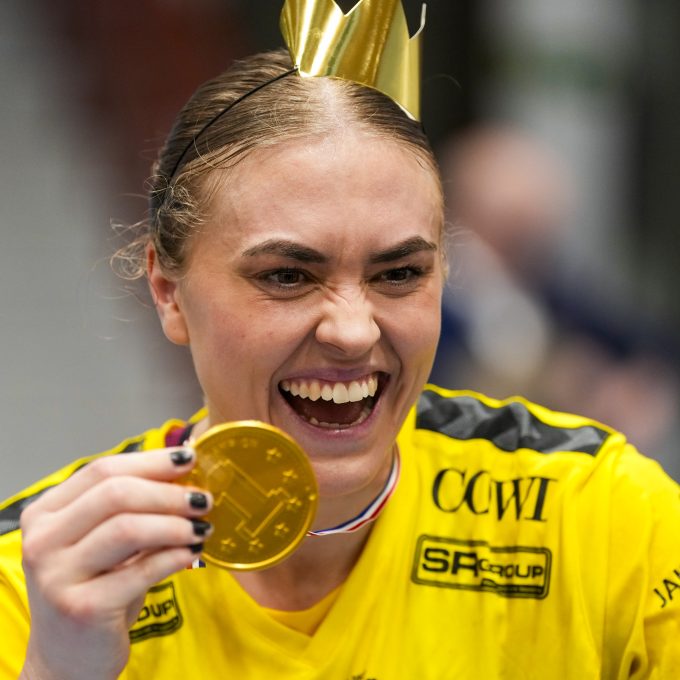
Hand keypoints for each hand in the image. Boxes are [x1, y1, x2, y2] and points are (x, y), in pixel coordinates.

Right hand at [18, 447, 211, 679]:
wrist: (68, 659)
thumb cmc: (94, 588)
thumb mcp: (104, 541)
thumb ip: (132, 507)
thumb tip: (185, 469)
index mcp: (45, 513)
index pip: (102, 470)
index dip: (151, 461)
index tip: (189, 459)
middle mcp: (42, 540)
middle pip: (116, 494)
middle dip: (168, 492)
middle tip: (203, 500)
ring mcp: (57, 576)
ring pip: (128, 528)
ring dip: (175, 523)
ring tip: (202, 527)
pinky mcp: (81, 608)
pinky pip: (141, 571)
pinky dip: (174, 556)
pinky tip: (192, 553)